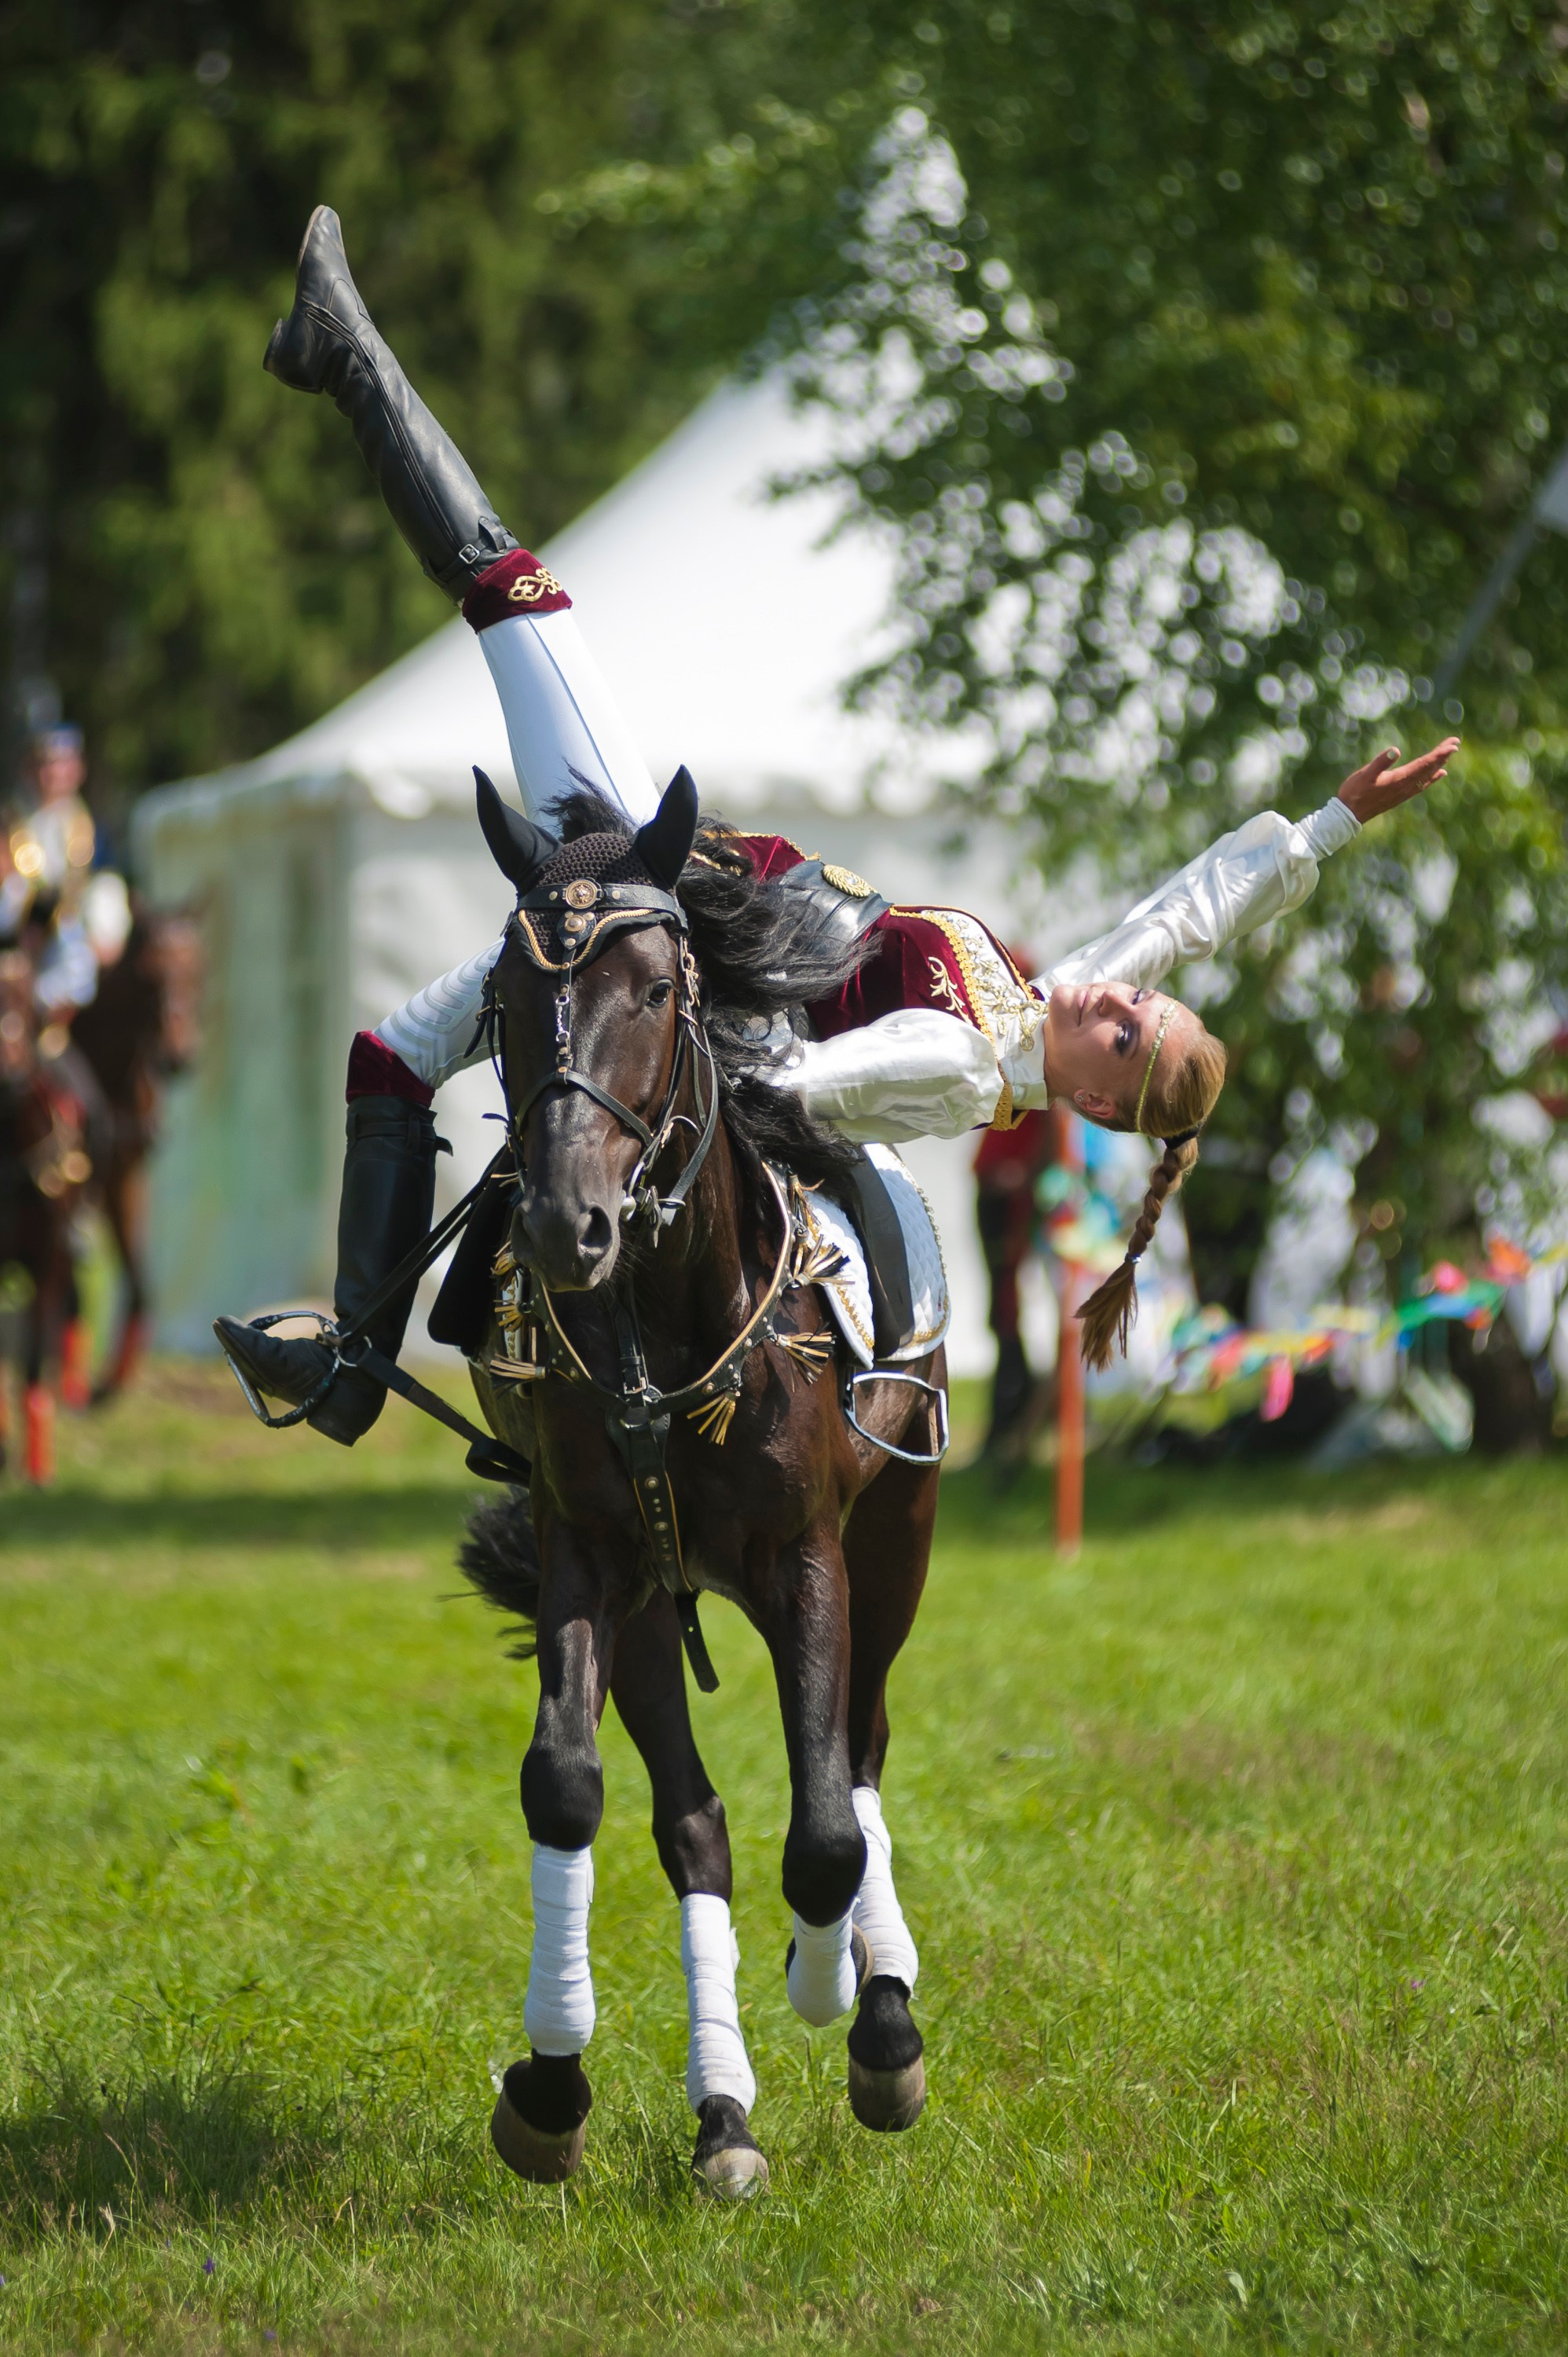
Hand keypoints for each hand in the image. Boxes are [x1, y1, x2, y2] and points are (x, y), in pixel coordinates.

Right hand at [1336, 736, 1458, 823]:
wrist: (1350, 815)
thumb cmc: (1355, 792)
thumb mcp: (1365, 774)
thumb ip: (1380, 762)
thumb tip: (1394, 750)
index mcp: (1400, 779)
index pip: (1425, 764)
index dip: (1440, 753)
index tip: (1453, 744)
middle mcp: (1406, 786)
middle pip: (1429, 768)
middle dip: (1443, 755)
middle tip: (1455, 743)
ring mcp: (1404, 792)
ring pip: (1427, 776)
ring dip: (1439, 764)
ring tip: (1448, 755)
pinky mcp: (1400, 796)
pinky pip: (1422, 785)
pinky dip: (1433, 777)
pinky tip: (1440, 774)